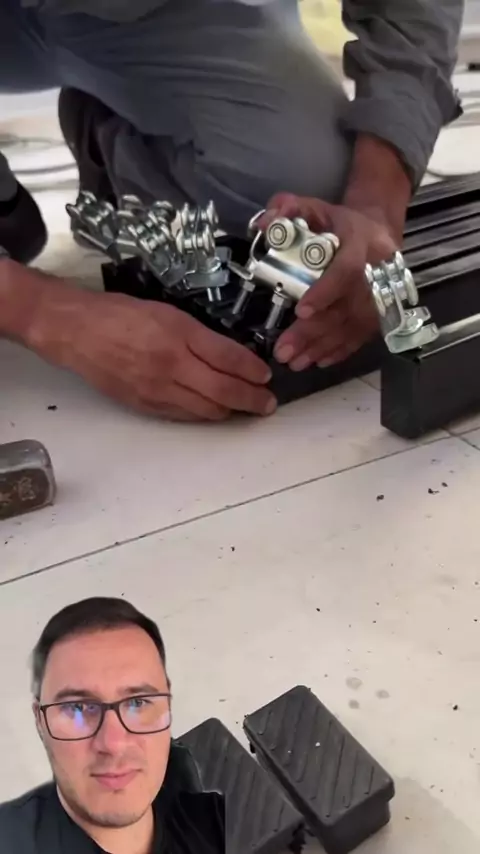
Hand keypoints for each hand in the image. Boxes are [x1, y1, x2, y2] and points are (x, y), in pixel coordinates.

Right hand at [28, 283, 275, 420]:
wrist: (77, 332)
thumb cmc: (122, 315)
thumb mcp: (168, 313)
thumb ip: (200, 336)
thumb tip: (232, 356)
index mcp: (178, 335)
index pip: (228, 358)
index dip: (252, 370)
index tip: (267, 376)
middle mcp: (170, 366)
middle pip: (223, 391)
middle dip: (252, 400)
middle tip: (268, 402)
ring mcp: (157, 390)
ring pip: (206, 410)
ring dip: (231, 411)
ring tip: (246, 407)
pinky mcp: (145, 405)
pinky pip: (184, 416)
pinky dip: (204, 414)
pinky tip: (214, 409)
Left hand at [259, 193, 398, 369]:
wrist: (379, 230)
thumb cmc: (340, 222)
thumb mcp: (317, 207)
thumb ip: (291, 209)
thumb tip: (264, 224)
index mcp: (361, 242)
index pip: (347, 270)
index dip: (326, 292)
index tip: (300, 311)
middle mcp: (377, 271)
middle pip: (346, 307)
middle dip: (313, 332)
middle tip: (284, 350)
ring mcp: (383, 295)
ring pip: (353, 327)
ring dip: (322, 347)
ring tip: (295, 362)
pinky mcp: (382, 313)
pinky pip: (362, 336)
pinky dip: (340, 351)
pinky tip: (319, 361)